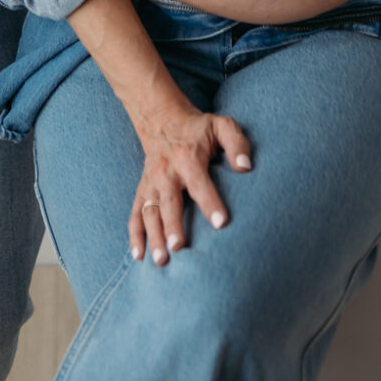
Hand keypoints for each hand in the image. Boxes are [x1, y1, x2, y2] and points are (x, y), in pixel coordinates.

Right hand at [129, 103, 252, 265]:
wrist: (162, 119)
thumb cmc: (199, 129)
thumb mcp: (221, 126)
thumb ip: (236, 143)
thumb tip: (246, 167)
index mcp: (188, 158)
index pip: (200, 183)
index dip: (210, 202)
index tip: (221, 223)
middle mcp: (166, 172)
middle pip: (169, 202)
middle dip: (173, 225)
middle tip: (178, 248)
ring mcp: (151, 183)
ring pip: (149, 212)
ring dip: (153, 236)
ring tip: (162, 261)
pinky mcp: (142, 191)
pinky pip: (135, 214)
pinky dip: (135, 235)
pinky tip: (139, 256)